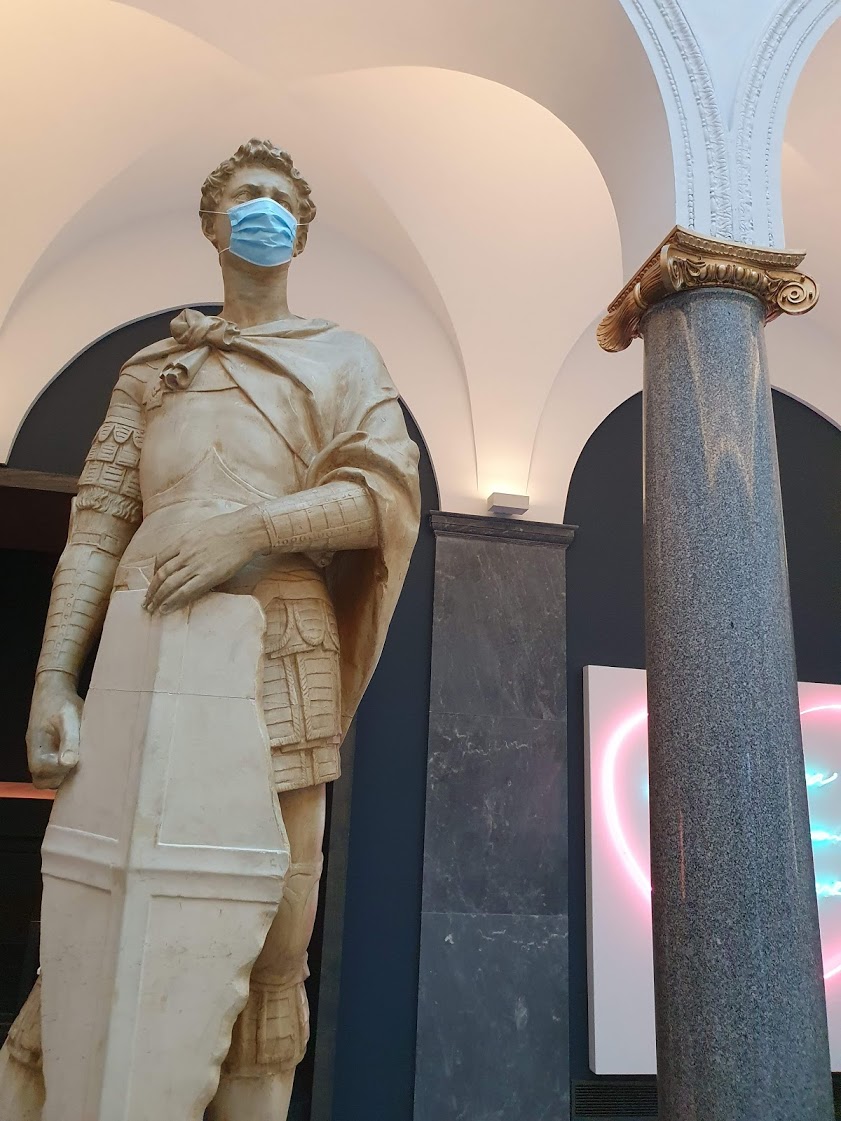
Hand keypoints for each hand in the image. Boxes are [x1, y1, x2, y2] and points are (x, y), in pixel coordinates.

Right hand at [27, 672, 82, 789]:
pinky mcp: (49, 753)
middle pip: (45, 780)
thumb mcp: (70, 717)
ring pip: (49, 777)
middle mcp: (35, 753)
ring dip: (66, 774)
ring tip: (83, 760)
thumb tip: (69, 762)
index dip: (62, 772)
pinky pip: (54, 770)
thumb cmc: (62, 702)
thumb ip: (70, 739)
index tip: (80, 760)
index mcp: (37, 746)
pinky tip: (82, 758)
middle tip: (84, 764)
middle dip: (65, 777)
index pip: (43, 773)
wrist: (55, 690)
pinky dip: (67, 769)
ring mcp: (41, 754)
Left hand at [144, 506, 268, 613]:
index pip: (160, 558)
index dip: (154, 572)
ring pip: (169, 584)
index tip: (154, 581)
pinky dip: (174, 600)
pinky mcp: (209, 576)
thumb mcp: (203, 529)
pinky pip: (186, 591)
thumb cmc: (230, 526)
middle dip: (151, 590)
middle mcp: (186, 554)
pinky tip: (167, 608)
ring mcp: (196, 565)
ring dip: (158, 598)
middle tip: (146, 602)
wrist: (246, 531)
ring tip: (152, 609)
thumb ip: (192, 541)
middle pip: (161, 574)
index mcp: (183, 540)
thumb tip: (188, 550)